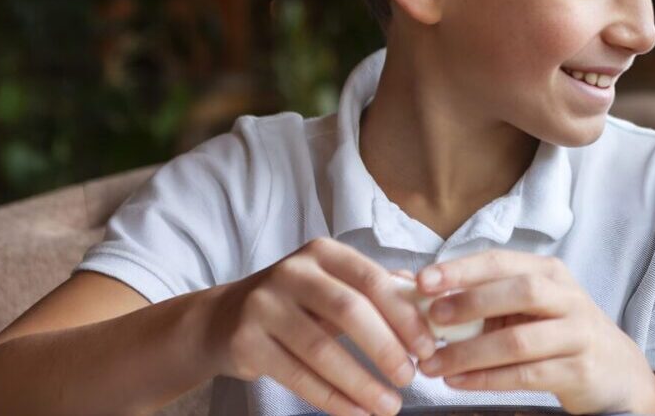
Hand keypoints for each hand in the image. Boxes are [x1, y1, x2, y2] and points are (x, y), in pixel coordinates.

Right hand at [200, 237, 436, 415]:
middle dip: (385, 348)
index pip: (371, 280)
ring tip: (389, 406)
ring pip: (321, 350)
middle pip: (348, 311)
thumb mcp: (333, 287)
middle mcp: (291, 273)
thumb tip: (431, 306)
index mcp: (322, 254)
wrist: (223, 320)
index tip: (427, 347)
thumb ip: (378, 292)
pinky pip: (297, 376)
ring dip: (361, 383)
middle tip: (410, 378)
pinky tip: (356, 413)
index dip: (404, 315)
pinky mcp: (245, 342)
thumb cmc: (296, 304)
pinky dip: (332, 399)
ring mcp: (264, 306)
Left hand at [412, 250, 654, 415]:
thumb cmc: (557, 333)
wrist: (615, 372)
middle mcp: (567, 297)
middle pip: (519, 291)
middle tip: (431, 320)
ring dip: (470, 354)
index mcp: (549, 273)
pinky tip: (459, 382)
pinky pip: (527, 375)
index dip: (461, 269)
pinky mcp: (579, 370)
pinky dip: (487, 380)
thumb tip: (411, 288)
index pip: (501, 261)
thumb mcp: (527, 308)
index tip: (422, 280)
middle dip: (470, 303)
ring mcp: (577, 334)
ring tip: (433, 365)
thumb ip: (479, 297)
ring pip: (519, 340)